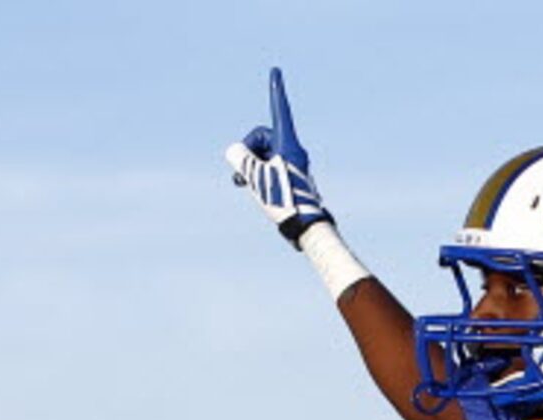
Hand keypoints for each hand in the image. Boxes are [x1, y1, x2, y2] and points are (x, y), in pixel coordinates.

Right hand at [225, 67, 333, 245]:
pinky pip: (269, 167)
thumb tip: (236, 152)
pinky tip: (253, 189)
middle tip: (242, 173)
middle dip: (248, 150)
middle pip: (262, 137)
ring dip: (251, 166)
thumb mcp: (255, 175)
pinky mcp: (290, 176)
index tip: (276, 72)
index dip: (276, 90)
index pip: (279, 110)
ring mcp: (292, 163)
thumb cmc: (284, 199)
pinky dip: (259, 174)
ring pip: (264, 154)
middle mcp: (292, 150)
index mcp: (287, 143)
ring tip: (246, 184)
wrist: (305, 225)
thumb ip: (240, 158)